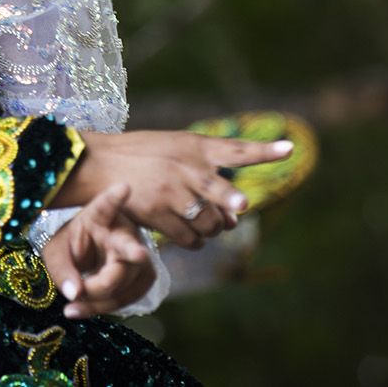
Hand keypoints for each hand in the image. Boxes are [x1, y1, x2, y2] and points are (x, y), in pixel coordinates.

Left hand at [42, 183, 154, 318]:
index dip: (114, 197)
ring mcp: (137, 253)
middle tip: (137, 253)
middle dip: (133, 251)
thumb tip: (75, 294)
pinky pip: (130, 297)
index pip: (106, 205)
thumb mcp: (56, 253)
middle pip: (127, 245)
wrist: (87, 255)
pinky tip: (84, 309)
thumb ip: (62, 271)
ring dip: (101, 300)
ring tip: (72, 307)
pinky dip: (106, 307)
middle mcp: (122, 232)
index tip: (124, 186)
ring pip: (127, 281)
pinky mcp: (143, 275)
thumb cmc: (72, 246)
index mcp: (97, 217)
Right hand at [57, 130, 293, 248]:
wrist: (97, 164)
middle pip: (219, 190)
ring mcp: (170, 192)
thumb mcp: (174, 150)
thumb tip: (238, 218)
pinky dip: (195, 242)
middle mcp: (185, 169)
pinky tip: (191, 237)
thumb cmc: (140, 156)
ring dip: (215, 230)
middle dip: (231, 202)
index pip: (236, 149)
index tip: (290, 150)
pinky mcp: (156, 214)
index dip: (264, 151)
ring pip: (209, 222)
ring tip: (210, 228)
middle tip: (241, 208)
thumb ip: (207, 176)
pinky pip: (189, 238)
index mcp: (193, 147)